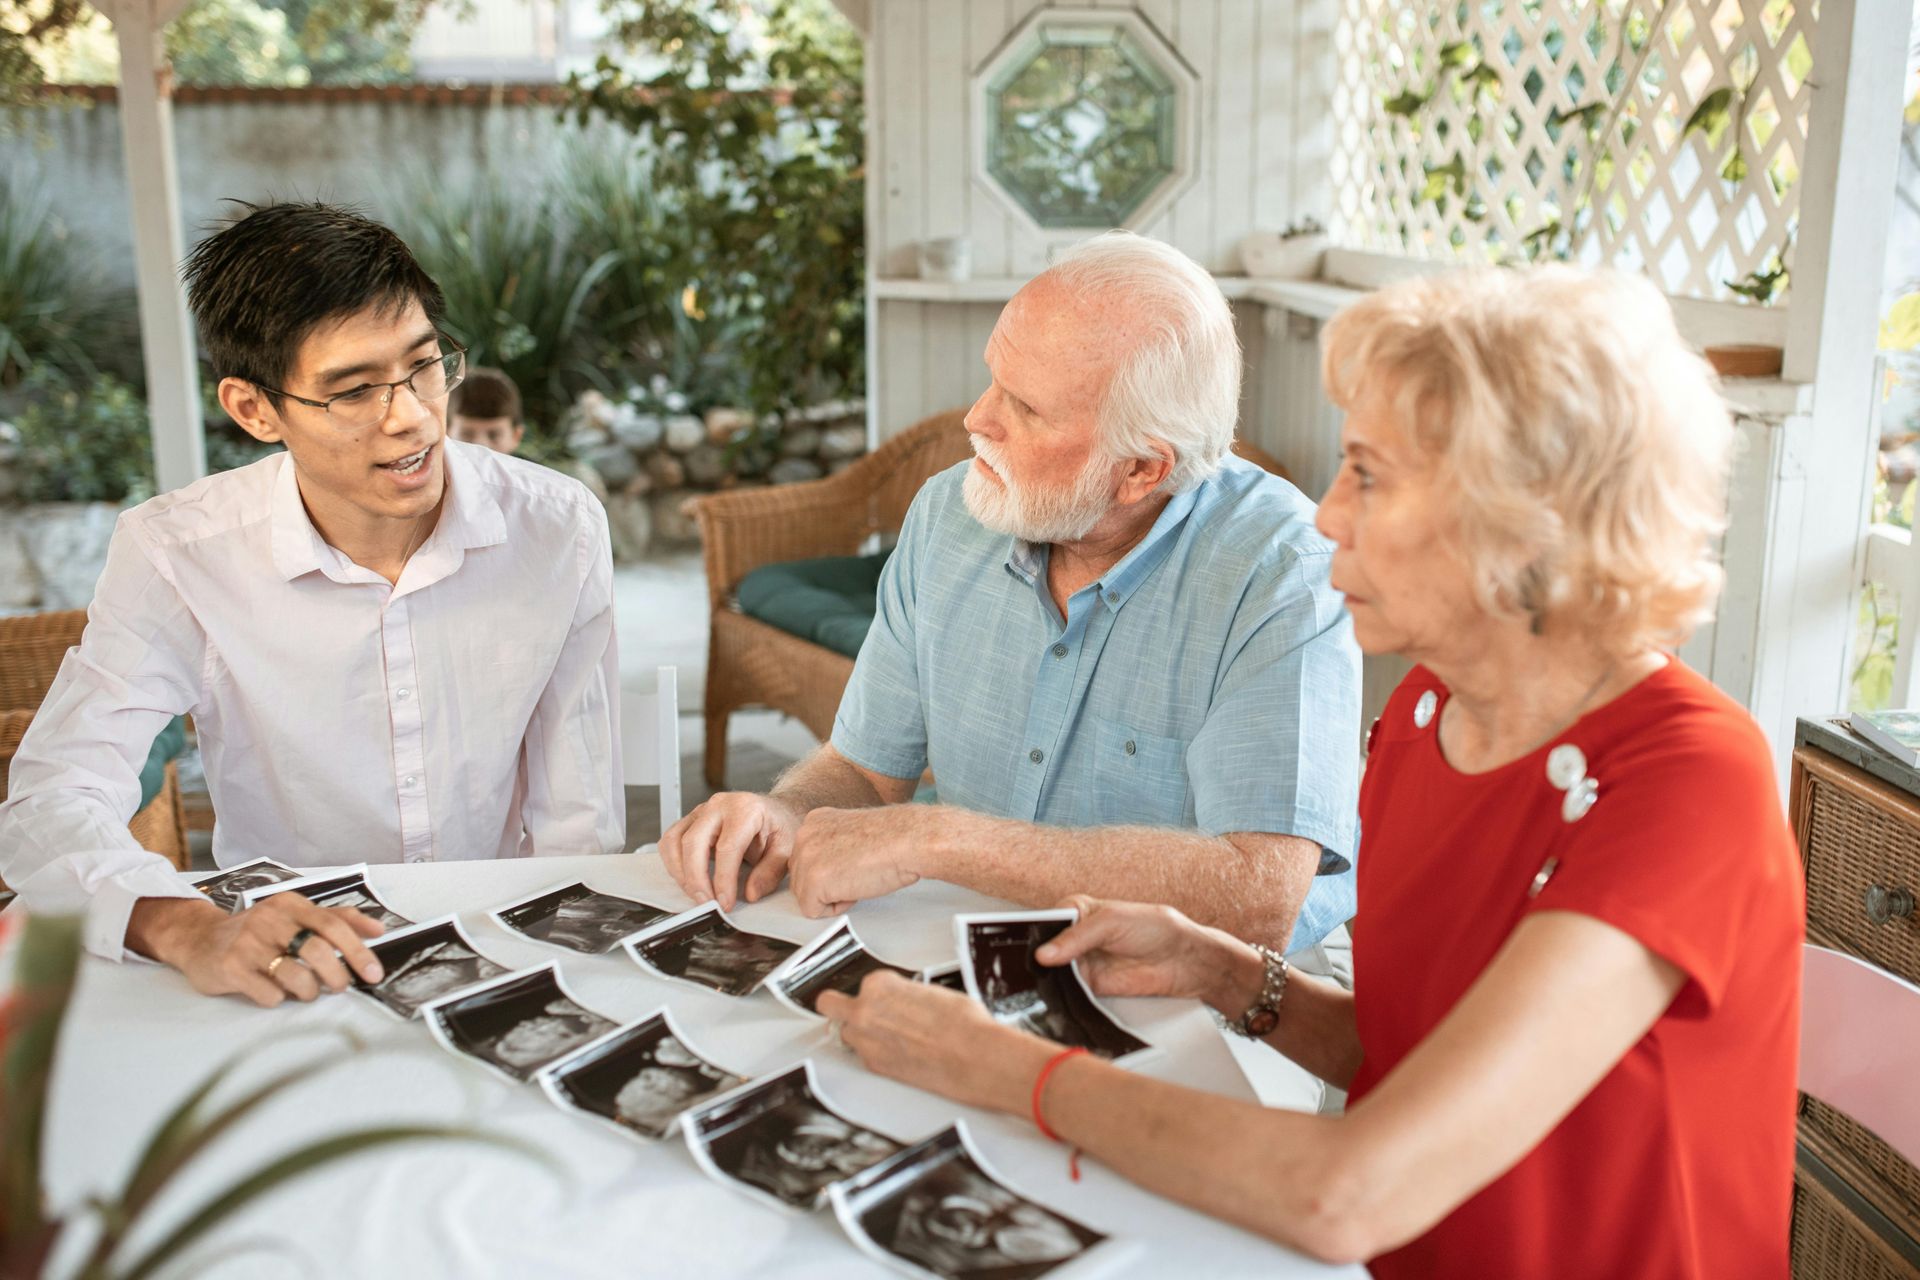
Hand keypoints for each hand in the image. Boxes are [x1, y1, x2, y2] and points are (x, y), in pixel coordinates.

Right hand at [130, 893, 385, 1007]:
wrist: (199, 939)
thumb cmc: (258, 931)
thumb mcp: (295, 916)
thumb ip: (337, 919)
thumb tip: (378, 930)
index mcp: (290, 904)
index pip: (334, 925)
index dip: (358, 951)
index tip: (374, 973)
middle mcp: (269, 920)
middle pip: (318, 951)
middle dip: (337, 976)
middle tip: (341, 987)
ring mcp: (248, 944)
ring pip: (296, 976)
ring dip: (309, 991)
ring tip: (307, 992)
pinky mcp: (230, 968)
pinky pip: (269, 993)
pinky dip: (279, 998)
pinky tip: (274, 991)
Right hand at [656, 791, 804, 909]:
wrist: (775, 810)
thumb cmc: (779, 827)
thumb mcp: (787, 849)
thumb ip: (770, 873)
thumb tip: (750, 894)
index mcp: (746, 809)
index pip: (727, 847)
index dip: (723, 879)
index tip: (725, 902)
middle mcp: (719, 805)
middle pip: (693, 842)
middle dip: (696, 879)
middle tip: (706, 903)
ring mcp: (701, 811)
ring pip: (675, 841)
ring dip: (681, 873)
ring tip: (698, 894)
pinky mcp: (690, 820)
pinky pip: (670, 842)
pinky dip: (674, 864)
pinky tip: (688, 880)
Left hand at [787, 806, 929, 916]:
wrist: (909, 840)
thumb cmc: (893, 839)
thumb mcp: (852, 834)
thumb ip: (831, 848)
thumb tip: (827, 871)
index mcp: (814, 822)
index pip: (806, 861)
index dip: (832, 872)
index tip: (853, 864)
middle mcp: (803, 836)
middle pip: (801, 879)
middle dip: (828, 886)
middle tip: (858, 873)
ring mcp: (806, 858)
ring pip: (805, 896)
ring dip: (832, 897)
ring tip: (858, 878)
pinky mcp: (813, 881)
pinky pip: (813, 911)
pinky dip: (836, 909)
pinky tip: (856, 889)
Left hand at [817, 972, 1053, 1113]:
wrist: (974, 1057)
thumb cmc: (962, 1023)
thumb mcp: (932, 992)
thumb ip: (905, 994)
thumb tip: (903, 1002)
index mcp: (880, 985)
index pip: (863, 984)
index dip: (876, 993)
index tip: (884, 999)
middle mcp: (865, 1011)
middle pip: (830, 1005)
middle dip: (839, 1007)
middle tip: (856, 1012)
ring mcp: (866, 1041)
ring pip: (846, 1034)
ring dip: (861, 1034)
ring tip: (889, 1038)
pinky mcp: (874, 1066)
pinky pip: (865, 1056)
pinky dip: (878, 1055)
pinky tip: (901, 1054)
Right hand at [1038, 895, 1262, 1014]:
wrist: (1185, 961)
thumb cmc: (1156, 928)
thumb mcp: (1112, 922)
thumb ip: (1076, 938)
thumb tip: (1044, 954)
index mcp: (1079, 911)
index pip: (1046, 920)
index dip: (1030, 932)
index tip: (1016, 943)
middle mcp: (1077, 938)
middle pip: (1045, 949)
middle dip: (1034, 958)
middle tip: (1022, 967)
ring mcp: (1084, 963)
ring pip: (1054, 972)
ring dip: (1045, 978)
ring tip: (1033, 984)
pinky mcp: (1093, 987)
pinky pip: (1070, 992)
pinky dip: (1061, 995)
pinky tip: (1053, 997)